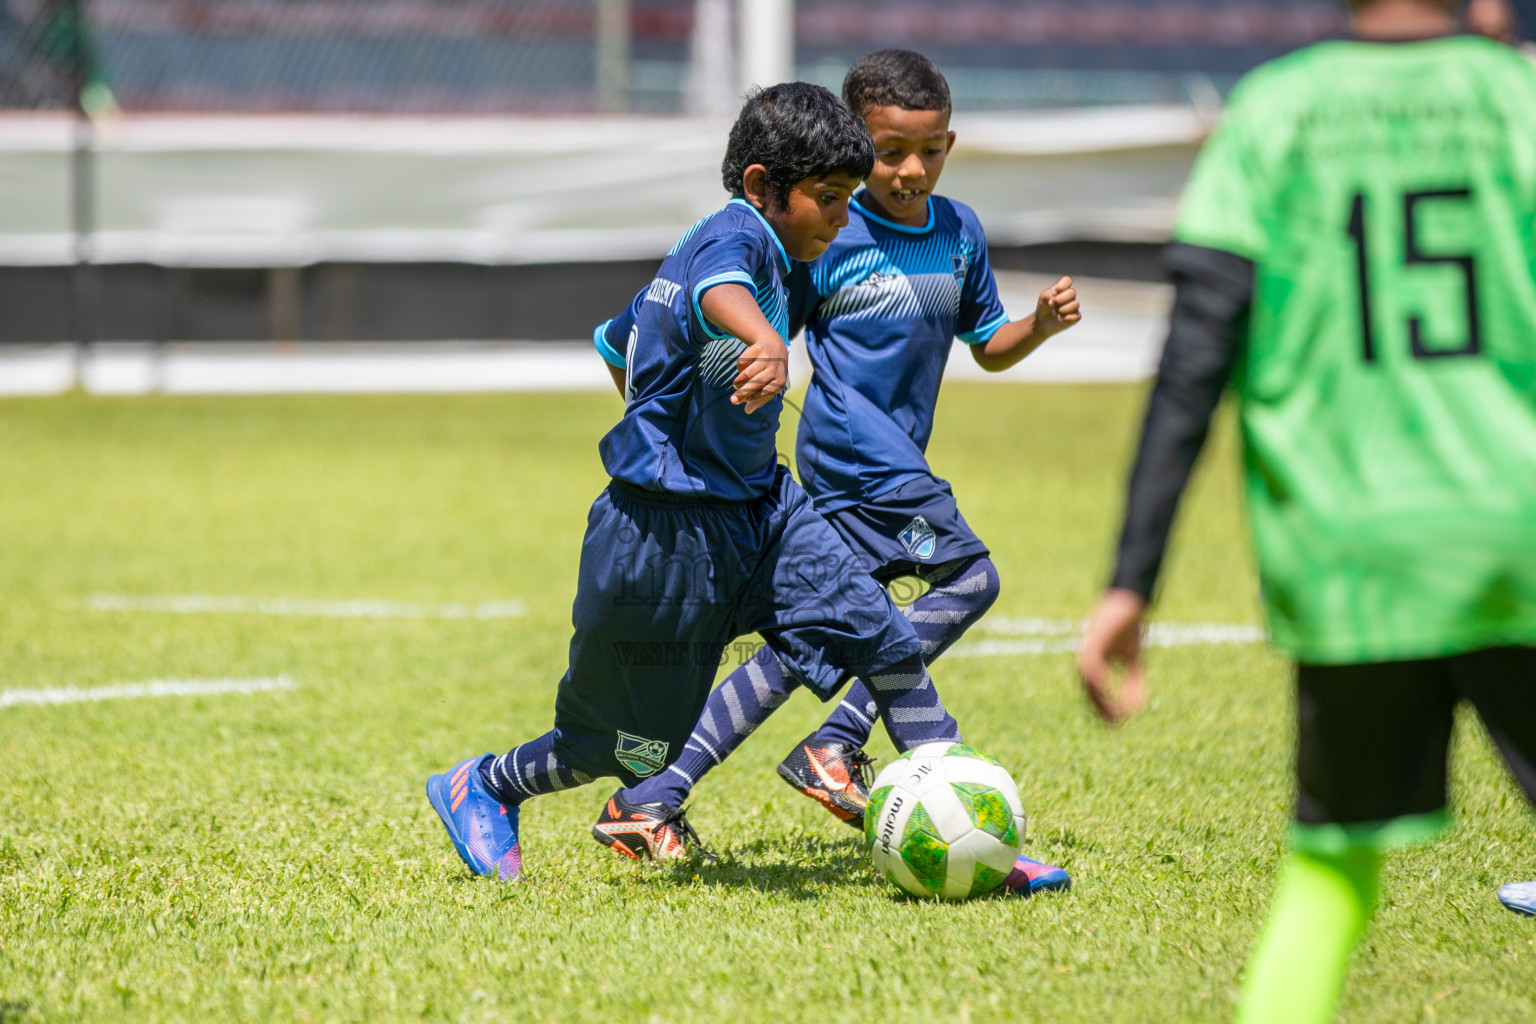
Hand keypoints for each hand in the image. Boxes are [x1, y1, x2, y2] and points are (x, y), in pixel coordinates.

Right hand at [732, 334, 787, 413]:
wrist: (774, 346)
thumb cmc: (770, 372)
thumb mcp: (769, 386)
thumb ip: (759, 399)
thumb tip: (748, 411)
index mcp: (780, 382)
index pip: (764, 393)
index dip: (751, 398)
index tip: (740, 401)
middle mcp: (775, 370)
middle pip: (755, 384)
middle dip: (742, 393)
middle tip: (733, 400)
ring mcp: (767, 358)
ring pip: (747, 374)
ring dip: (739, 381)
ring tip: (737, 384)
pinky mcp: (758, 349)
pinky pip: (742, 362)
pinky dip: (740, 367)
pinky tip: (744, 368)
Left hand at [1034, 276, 1080, 336]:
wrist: (1042, 322)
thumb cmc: (1044, 306)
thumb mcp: (1043, 298)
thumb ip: (1049, 294)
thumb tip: (1055, 295)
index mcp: (1063, 288)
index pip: (1067, 280)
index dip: (1061, 286)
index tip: (1053, 292)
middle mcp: (1070, 296)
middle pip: (1072, 293)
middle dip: (1060, 300)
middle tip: (1051, 304)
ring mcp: (1073, 306)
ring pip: (1075, 304)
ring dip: (1062, 309)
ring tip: (1053, 312)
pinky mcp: (1075, 317)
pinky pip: (1077, 316)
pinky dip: (1067, 318)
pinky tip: (1059, 319)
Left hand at [1077, 588, 1148, 723]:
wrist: (1129, 601)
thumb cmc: (1129, 629)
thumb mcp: (1133, 660)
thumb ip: (1133, 682)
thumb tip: (1137, 708)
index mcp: (1091, 663)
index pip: (1092, 691)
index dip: (1103, 708)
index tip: (1115, 723)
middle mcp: (1084, 657)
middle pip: (1087, 689)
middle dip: (1100, 709)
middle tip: (1114, 724)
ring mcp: (1087, 649)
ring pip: (1088, 680)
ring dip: (1101, 698)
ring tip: (1115, 713)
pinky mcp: (1093, 641)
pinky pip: (1093, 666)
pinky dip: (1101, 681)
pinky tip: (1110, 692)